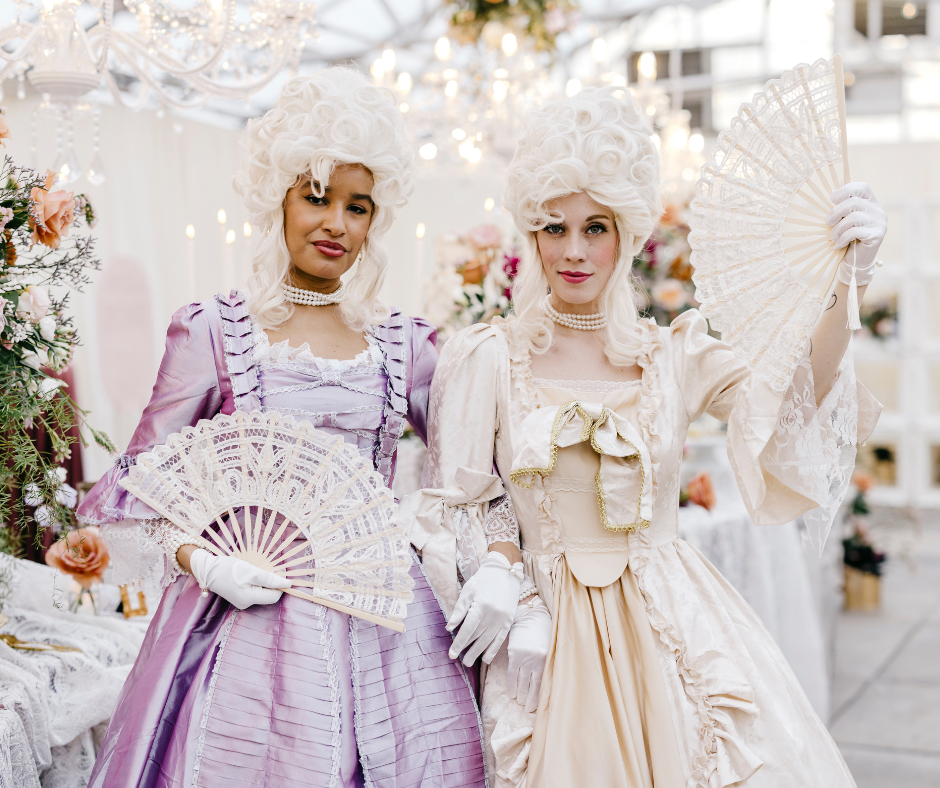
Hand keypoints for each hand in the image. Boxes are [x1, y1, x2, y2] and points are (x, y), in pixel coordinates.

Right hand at [189, 550, 290, 609]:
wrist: (207, 569)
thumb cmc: (228, 569)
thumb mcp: (251, 571)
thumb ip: (270, 579)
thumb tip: (288, 584)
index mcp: (250, 599)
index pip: (275, 596)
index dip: (280, 584)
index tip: (280, 570)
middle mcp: (246, 604)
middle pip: (268, 595)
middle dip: (272, 582)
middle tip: (268, 567)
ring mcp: (242, 601)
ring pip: (262, 592)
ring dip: (264, 581)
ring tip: (257, 570)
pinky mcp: (239, 596)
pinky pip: (254, 591)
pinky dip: (257, 582)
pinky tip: (251, 574)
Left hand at [446, 551, 522, 665]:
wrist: (505, 571)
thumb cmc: (483, 580)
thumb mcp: (468, 591)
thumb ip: (459, 610)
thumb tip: (449, 628)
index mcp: (480, 606)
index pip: (467, 630)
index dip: (458, 643)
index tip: (451, 653)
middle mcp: (492, 615)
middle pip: (477, 637)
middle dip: (467, 650)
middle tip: (458, 660)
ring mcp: (502, 619)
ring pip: (488, 641)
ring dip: (478, 653)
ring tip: (469, 662)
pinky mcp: (509, 621)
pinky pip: (500, 639)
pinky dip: (493, 650)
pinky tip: (486, 659)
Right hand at [507, 597, 551, 712]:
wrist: (529, 613)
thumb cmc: (543, 629)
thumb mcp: (550, 646)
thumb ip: (548, 662)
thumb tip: (546, 682)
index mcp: (548, 659)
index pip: (544, 684)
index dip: (540, 697)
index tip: (539, 706)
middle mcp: (537, 660)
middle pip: (533, 687)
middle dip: (530, 700)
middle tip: (528, 709)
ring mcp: (525, 658)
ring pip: (522, 683)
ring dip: (521, 695)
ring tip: (520, 702)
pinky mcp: (514, 654)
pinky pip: (512, 674)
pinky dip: (512, 685)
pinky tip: (512, 692)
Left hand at [828, 182, 886, 278]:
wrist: (857, 260)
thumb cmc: (848, 237)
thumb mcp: (844, 220)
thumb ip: (842, 207)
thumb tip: (833, 193)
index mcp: (870, 202)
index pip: (862, 187)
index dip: (846, 190)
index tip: (832, 199)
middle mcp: (877, 210)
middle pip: (853, 202)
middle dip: (835, 213)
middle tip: (828, 223)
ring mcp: (879, 222)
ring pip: (853, 218)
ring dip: (837, 229)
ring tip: (833, 237)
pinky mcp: (877, 235)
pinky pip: (854, 232)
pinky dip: (842, 239)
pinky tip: (838, 245)